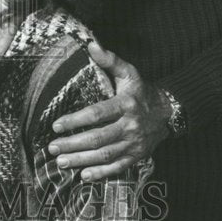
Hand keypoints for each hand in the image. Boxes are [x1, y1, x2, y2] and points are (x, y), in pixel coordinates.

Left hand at [47, 41, 172, 180]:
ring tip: (61, 161)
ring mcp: (134, 144)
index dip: (75, 120)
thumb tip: (91, 44)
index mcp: (125, 104)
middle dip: (74, 144)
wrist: (168, 111)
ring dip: (82, 160)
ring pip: (105, 155)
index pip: (97, 114)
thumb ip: (109, 60)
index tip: (56, 125)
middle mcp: (130, 126)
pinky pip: (118, 167)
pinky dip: (101, 173)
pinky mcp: (137, 156)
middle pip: (99, 138)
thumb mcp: (129, 72)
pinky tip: (83, 176)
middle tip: (53, 147)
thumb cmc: (142, 91)